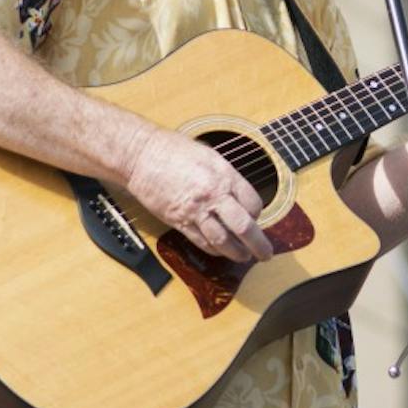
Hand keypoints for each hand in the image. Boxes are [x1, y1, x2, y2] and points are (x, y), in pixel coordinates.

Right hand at [123, 126, 273, 263]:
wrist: (141, 155)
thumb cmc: (174, 150)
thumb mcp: (210, 155)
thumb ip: (226, 176)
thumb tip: (238, 195)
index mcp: (225, 175)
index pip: (253, 203)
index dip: (259, 214)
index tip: (257, 218)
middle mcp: (213, 195)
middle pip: (244, 227)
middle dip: (259, 244)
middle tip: (266, 254)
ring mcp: (195, 210)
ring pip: (223, 240)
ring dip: (237, 253)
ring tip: (244, 257)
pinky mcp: (178, 221)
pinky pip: (201, 241)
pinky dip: (213, 250)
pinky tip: (220, 252)